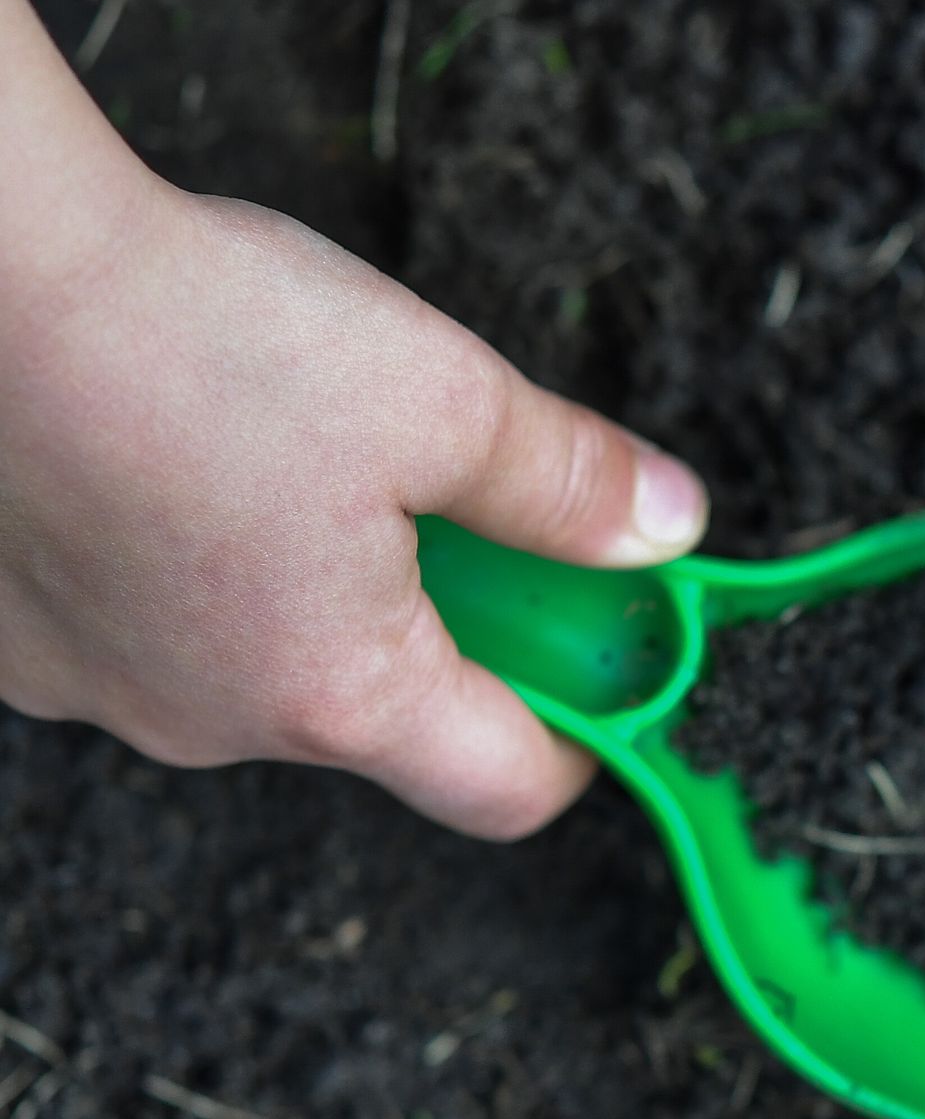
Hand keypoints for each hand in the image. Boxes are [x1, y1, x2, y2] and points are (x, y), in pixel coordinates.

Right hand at [0, 0, 706, 837]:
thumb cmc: (189, 330)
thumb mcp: (441, 396)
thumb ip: (567, 483)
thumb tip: (666, 525)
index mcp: (337, 694)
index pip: (508, 788)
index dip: (584, 734)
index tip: (608, 660)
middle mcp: (209, 724)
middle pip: (388, 719)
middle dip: (451, 629)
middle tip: (465, 512)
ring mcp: (98, 688)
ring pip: (266, 669)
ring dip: (322, 594)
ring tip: (305, 460)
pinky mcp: (18, 638)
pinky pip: (156, 633)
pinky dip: (206, 573)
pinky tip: (191, 466)